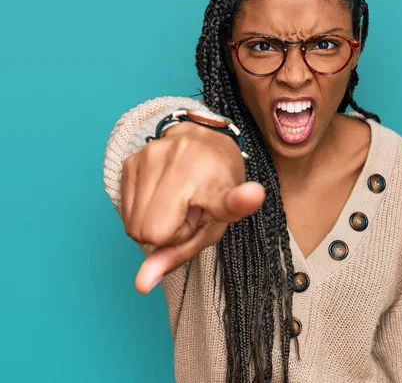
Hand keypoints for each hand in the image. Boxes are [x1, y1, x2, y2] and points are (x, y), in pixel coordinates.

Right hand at [120, 121, 264, 293]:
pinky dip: (141, 209)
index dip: (238, 201)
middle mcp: (183, 162)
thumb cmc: (214, 187)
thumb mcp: (213, 225)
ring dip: (152, 221)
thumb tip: (141, 285)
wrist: (205, 140)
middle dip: (165, 234)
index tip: (252, 196)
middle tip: (186, 214)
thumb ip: (180, 254)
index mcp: (217, 183)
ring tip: (174, 202)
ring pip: (132, 223)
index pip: (225, 199)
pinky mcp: (131, 159)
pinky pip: (124, 208)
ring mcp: (152, 157)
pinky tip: (160, 193)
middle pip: (148, 234)